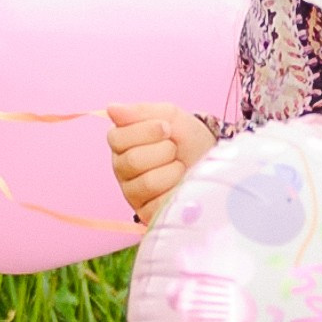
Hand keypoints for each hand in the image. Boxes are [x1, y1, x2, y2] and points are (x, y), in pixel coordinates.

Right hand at [106, 103, 216, 226]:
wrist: (210, 159)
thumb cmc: (185, 137)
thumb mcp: (168, 115)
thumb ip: (140, 111)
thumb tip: (111, 108)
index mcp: (120, 143)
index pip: (117, 138)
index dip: (147, 131)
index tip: (167, 128)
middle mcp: (121, 168)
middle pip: (133, 161)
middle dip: (164, 150)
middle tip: (174, 149)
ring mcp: (132, 193)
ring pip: (148, 183)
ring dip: (172, 170)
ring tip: (179, 166)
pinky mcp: (147, 213)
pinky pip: (157, 206)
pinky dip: (175, 192)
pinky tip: (179, 185)